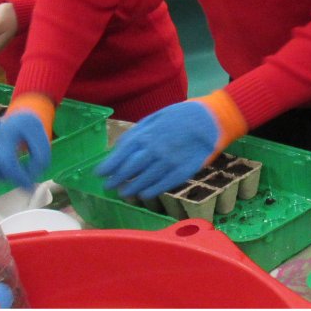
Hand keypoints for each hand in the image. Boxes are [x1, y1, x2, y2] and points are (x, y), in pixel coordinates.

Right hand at [0, 111, 50, 189]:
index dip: (19, 178)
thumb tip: (30, 178)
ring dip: (3, 178)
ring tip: (16, 169)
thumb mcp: (43, 141)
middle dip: (12, 179)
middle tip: (25, 178)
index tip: (30, 187)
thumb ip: (40, 159)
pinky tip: (6, 170)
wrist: (18, 118)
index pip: (8, 162)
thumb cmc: (33, 131)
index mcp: (8, 133)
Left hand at [98, 101, 219, 198]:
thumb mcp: (155, 118)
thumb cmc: (180, 116)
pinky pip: (162, 185)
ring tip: (124, 193)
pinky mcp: (182, 171)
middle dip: (116, 180)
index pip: (121, 154)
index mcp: (146, 135)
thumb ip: (138, 133)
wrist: (210, 120)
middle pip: (129, 170)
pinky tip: (144, 194)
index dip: (109, 166)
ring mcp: (168, 163)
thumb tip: (120, 148)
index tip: (100, 174)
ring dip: (131, 189)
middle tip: (109, 186)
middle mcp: (154, 150)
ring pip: (144, 180)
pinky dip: (151, 191)